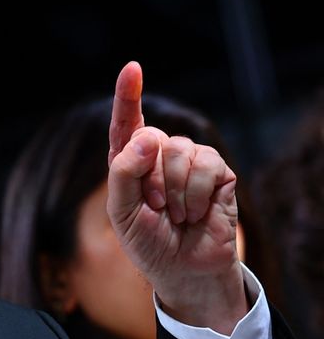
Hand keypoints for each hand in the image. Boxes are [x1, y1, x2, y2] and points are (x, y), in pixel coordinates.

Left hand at [106, 62, 246, 333]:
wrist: (183, 271)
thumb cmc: (148, 241)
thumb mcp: (121, 212)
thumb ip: (123, 172)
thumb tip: (147, 135)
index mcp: (129, 161)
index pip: (127, 122)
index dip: (129, 94)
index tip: (132, 68)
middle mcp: (159, 154)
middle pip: (153, 137)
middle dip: (150, 178)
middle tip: (155, 208)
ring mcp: (190, 160)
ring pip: (179, 150)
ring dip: (173, 190)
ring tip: (175, 214)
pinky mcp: (217, 172)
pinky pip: (205, 164)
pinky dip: (195, 193)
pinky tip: (195, 212)